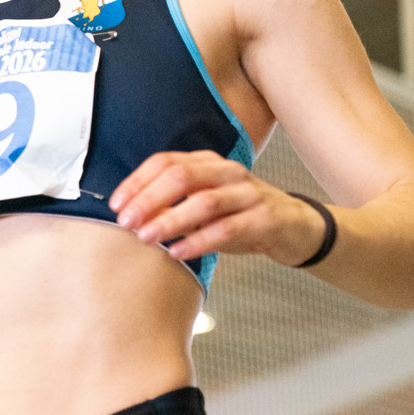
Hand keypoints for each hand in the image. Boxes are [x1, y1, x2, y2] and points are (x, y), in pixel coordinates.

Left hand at [110, 151, 329, 267]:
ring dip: (170, 220)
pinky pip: (227, 229)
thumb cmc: (242, 217)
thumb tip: (130, 216)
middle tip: (126, 222)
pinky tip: (178, 252)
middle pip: (181, 177)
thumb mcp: (206, 205)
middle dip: (149, 199)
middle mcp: (228, 173)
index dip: (137, 181)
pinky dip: (198, 241)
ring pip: (203, 202)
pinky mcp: (265, 219)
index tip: (116, 204)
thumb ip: (174, 205)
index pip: (166, 162)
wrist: (297, 228)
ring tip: (147, 237)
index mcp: (209, 163)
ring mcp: (249, 194)